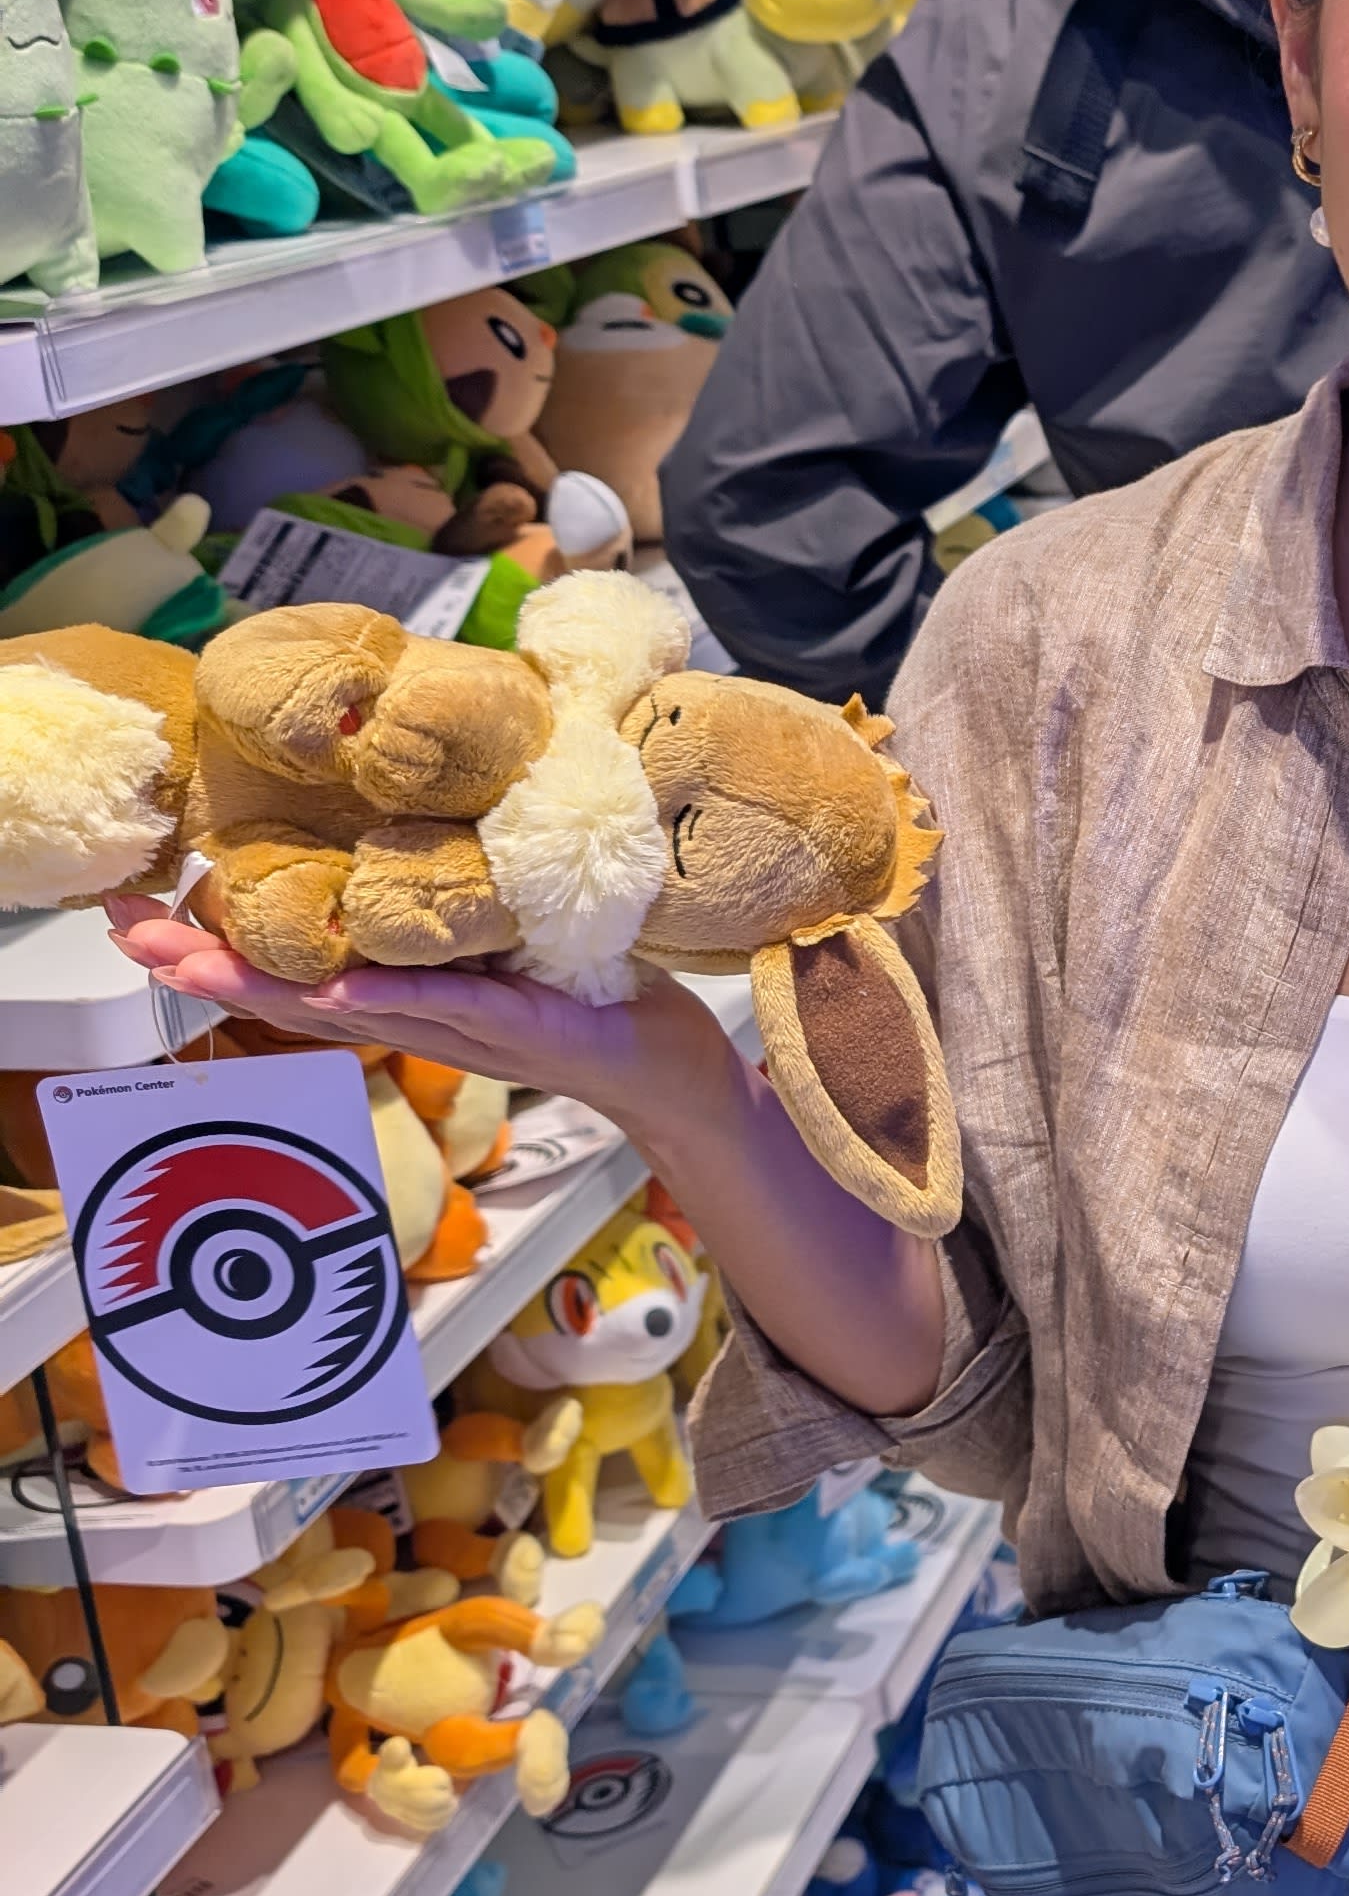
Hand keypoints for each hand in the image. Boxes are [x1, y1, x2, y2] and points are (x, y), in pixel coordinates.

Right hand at [100, 895, 725, 1127]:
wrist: (674, 1065)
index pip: (295, 969)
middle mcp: (424, 1016)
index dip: (215, 948)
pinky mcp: (529, 1030)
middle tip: (128, 938)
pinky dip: (389, 1002)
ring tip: (193, 966)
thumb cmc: (589, 995)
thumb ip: (446, 902)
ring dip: (268, 989)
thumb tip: (398, 830)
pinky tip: (333, 992)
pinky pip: (449, 1011)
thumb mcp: (505, 935)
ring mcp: (470, 1028)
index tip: (136, 917)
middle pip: (295, 996)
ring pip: (352, 1008)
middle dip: (206, 968)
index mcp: (411, 990)